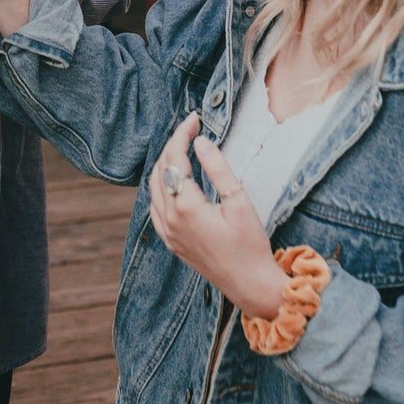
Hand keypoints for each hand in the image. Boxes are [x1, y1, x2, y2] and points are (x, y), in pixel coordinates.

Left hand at [147, 116, 284, 319]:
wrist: (249, 284)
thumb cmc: (250, 245)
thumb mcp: (239, 202)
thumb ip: (217, 169)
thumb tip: (200, 142)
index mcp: (186, 207)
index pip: (175, 159)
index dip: (182, 134)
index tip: (194, 119)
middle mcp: (170, 219)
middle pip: (160, 170)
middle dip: (173, 145)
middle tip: (191, 129)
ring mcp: (168, 232)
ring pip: (153, 188)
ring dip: (164, 164)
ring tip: (183, 149)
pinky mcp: (171, 242)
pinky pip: (154, 207)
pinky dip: (160, 187)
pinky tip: (174, 181)